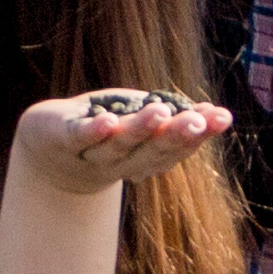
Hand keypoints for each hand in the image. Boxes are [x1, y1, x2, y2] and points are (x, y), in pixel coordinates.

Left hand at [13, 90, 232, 195]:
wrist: (49, 151)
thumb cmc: (105, 132)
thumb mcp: (143, 123)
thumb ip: (176, 120)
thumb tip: (221, 114)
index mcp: (146, 158)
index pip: (177, 148)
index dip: (201, 134)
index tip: (223, 117)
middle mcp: (124, 161)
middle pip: (152, 149)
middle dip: (176, 135)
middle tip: (198, 121)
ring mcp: (94, 152)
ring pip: (120, 144)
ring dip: (141, 129)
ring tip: (160, 112)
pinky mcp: (66, 138)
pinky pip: (82, 136)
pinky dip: (95, 131)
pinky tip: (108, 121)